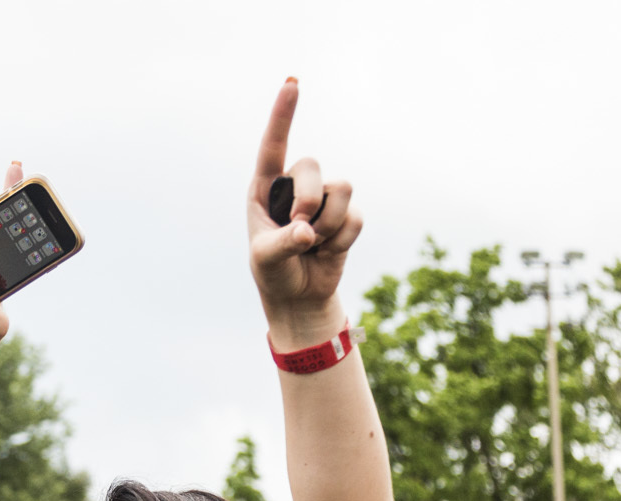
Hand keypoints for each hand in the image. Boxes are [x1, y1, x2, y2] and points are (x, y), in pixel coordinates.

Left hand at [247, 80, 362, 342]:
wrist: (299, 297)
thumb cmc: (273, 272)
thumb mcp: (266, 260)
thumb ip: (283, 244)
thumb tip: (306, 232)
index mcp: (266, 189)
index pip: (273, 146)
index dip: (283, 115)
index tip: (292, 83)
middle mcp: (295, 187)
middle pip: (314, 167)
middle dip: (310, 201)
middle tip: (300, 233)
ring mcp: (324, 200)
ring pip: (342, 190)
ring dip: (328, 224)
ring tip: (313, 245)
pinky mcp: (346, 216)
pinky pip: (355, 218)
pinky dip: (342, 240)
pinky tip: (328, 251)